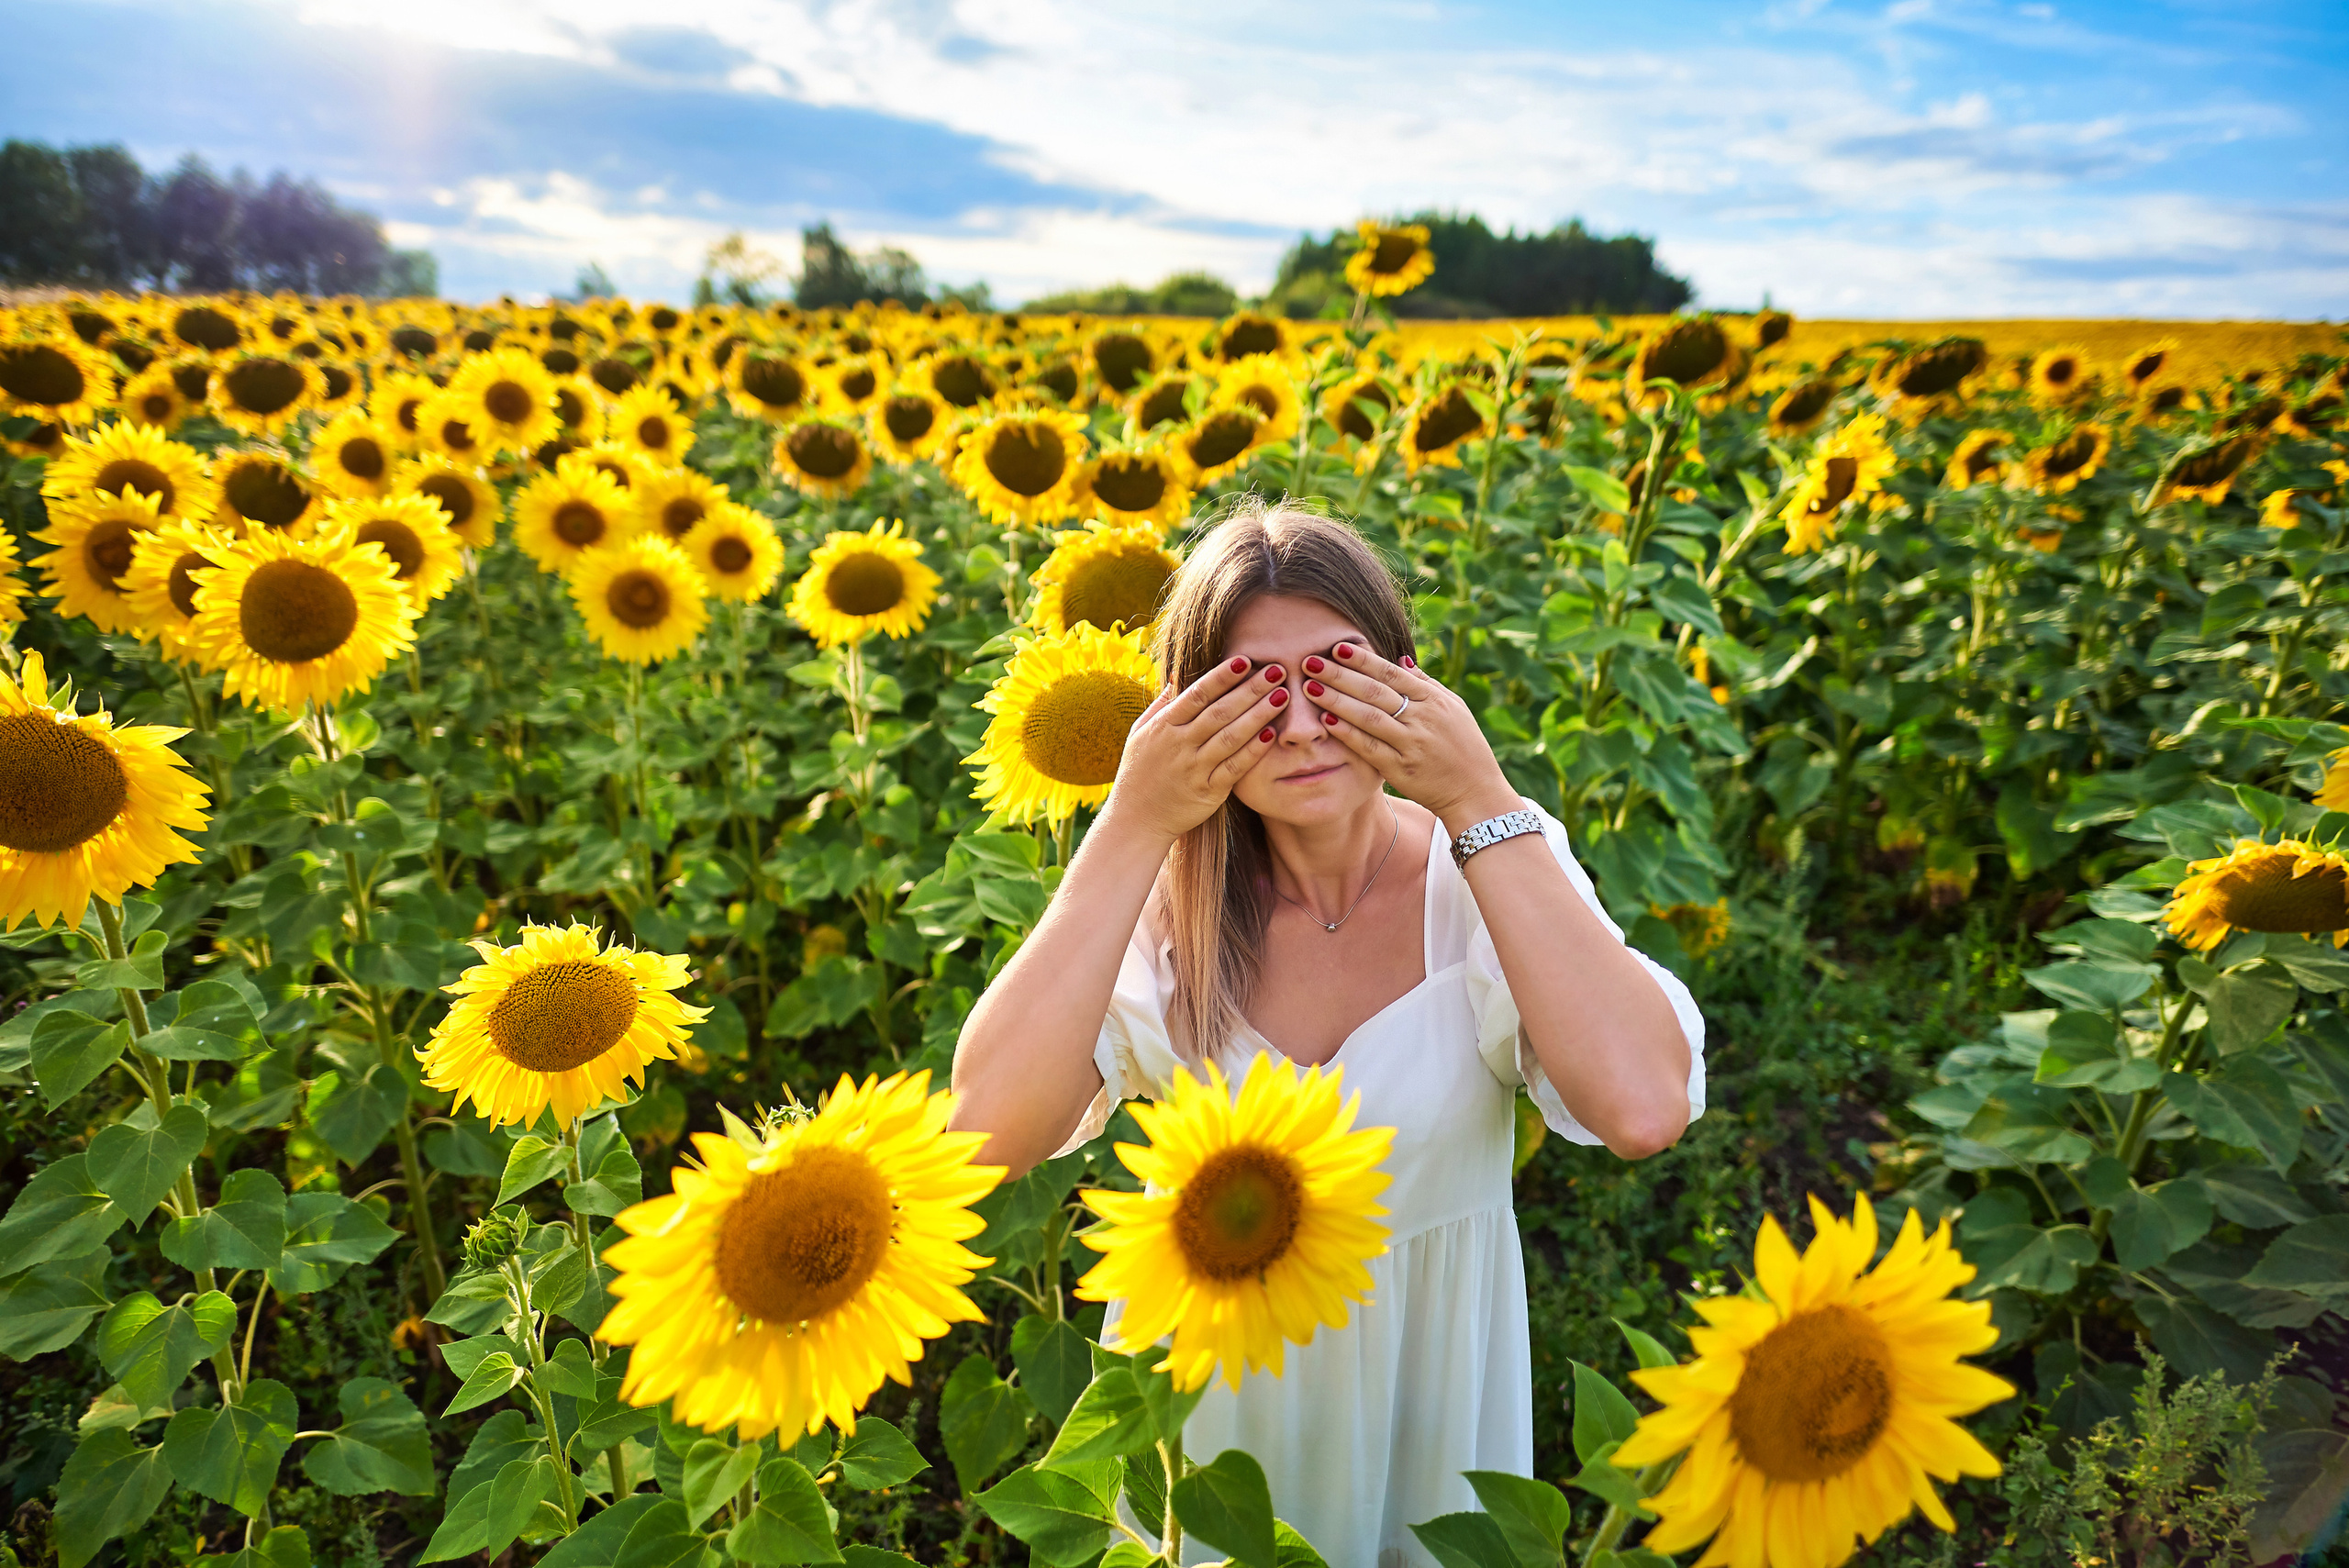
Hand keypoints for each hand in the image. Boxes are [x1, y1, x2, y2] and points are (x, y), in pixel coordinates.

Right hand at [1103, 656, 1289, 842]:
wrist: (1135, 819)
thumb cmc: (1138, 772)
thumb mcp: (1139, 734)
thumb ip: (1161, 705)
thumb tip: (1176, 675)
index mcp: (1163, 726)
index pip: (1197, 695)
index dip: (1223, 676)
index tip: (1246, 660)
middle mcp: (1178, 745)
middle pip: (1220, 711)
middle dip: (1251, 689)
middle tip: (1277, 670)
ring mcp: (1193, 769)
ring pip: (1231, 737)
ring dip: (1259, 715)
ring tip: (1282, 696)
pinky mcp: (1207, 792)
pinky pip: (1234, 768)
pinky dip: (1253, 751)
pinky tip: (1271, 734)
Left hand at [1301, 644, 1518, 830]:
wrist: (1476, 792)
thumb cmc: (1465, 747)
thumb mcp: (1454, 709)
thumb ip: (1426, 684)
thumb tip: (1400, 660)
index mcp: (1433, 700)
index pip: (1390, 674)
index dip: (1362, 659)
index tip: (1336, 647)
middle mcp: (1422, 718)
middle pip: (1374, 691)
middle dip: (1340, 674)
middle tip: (1310, 661)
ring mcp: (1411, 744)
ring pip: (1368, 717)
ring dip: (1336, 700)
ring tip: (1310, 687)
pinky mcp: (1401, 769)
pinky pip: (1369, 748)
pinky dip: (1348, 733)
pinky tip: (1326, 721)